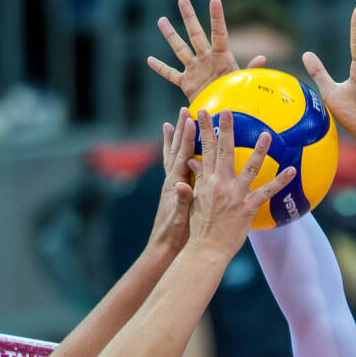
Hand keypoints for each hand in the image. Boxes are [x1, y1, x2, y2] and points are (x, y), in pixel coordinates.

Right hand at [147, 0, 267, 100]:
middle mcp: (207, 59)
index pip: (219, 33)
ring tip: (161, 20)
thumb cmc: (238, 97)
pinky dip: (161, 68)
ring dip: (171, 35)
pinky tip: (149, 60)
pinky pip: (171, 74)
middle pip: (196, 34)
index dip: (217, 17)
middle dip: (189, 17)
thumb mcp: (244, 82)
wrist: (226, 115)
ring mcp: (195, 69)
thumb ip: (250, 70)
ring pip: (180, 49)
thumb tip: (262, 58)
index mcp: (223, 57)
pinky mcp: (186, 83)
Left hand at [147, 106, 197, 252]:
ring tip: (176, 120)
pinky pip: (176, 167)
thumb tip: (182, 185)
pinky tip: (183, 149)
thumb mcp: (180, 219)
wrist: (164, 247)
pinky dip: (178, 154)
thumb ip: (182, 201)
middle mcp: (172, 181)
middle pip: (176, 149)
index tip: (192, 119)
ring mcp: (172, 185)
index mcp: (175, 185)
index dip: (187, 138)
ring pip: (174, 155)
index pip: (183, 156)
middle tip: (184, 110)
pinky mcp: (174, 191)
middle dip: (181, 130)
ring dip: (176, 137)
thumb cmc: (174, 235)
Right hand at [184, 109, 295, 252]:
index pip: (204, 149)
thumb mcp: (193, 200)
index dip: (203, 130)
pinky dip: (280, 181)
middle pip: (222, 151)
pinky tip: (292, 170)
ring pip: (249, 167)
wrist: (206, 249)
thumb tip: (192, 163)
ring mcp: (235, 195)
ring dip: (259, 150)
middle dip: (224, 128)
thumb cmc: (198, 227)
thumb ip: (196, 179)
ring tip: (267, 133)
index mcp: (206, 181)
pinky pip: (267, 191)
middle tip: (227, 110)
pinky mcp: (248, 207)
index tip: (202, 113)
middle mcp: (220, 184)